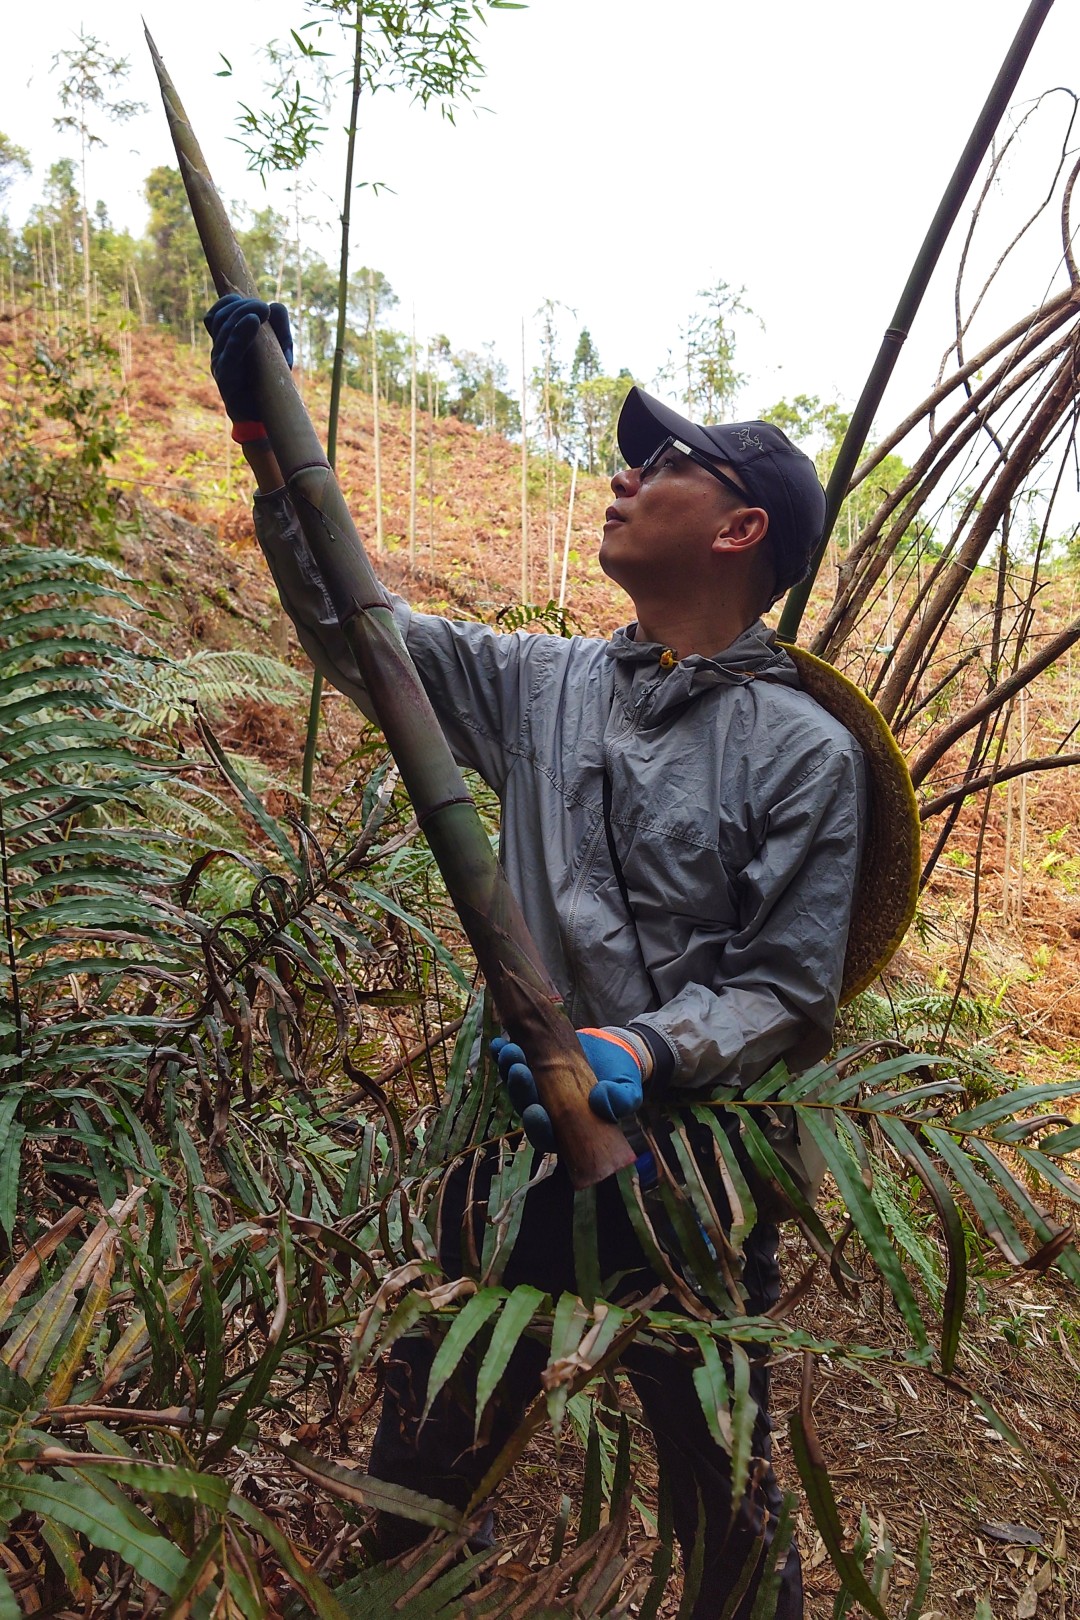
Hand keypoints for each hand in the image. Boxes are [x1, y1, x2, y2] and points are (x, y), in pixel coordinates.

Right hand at [203, 294, 293, 422]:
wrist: (265, 421)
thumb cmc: (270, 386)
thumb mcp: (278, 353)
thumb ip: (278, 329)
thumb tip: (274, 306)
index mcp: (225, 345)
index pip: (216, 314)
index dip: (231, 303)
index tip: (255, 304)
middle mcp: (218, 352)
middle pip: (221, 318)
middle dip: (243, 307)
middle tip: (263, 309)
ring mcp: (219, 365)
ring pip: (223, 329)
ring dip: (242, 314)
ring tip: (262, 310)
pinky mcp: (226, 379)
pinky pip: (229, 352)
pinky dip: (241, 333)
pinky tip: (253, 321)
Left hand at [491, 1027, 647, 1152]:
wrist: (613, 1051)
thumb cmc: (620, 1079)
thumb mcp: (628, 1091)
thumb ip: (620, 1100)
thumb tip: (600, 1101)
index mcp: (567, 1129)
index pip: (546, 1137)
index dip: (538, 1127)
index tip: (536, 1111)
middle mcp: (546, 1111)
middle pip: (525, 1108)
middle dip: (519, 1090)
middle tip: (519, 1070)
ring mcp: (535, 1088)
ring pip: (515, 1086)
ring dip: (508, 1069)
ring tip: (509, 1050)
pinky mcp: (530, 1066)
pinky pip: (512, 1064)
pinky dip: (503, 1054)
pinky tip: (498, 1043)